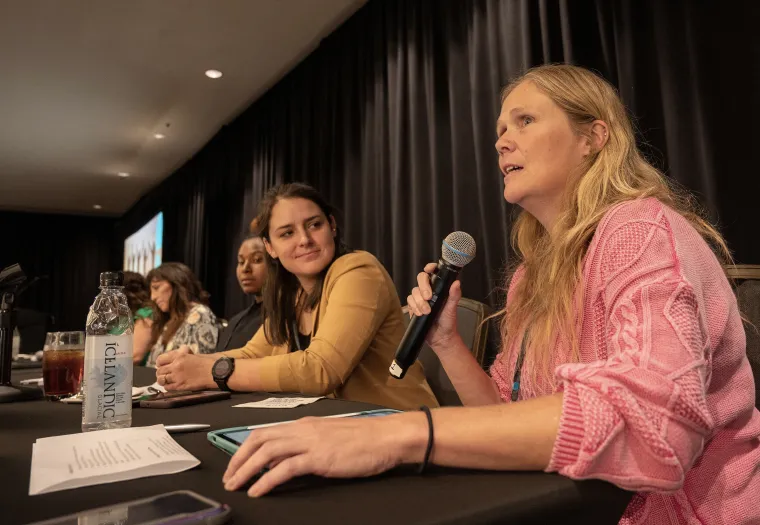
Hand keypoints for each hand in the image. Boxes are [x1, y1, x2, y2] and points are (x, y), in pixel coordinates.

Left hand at [155, 346, 215, 390]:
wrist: (215, 371)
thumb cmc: (208, 362)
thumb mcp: (193, 354)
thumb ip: (182, 355)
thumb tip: (176, 356)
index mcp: (179, 356)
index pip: (160, 360)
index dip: (159, 363)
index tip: (161, 365)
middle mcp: (176, 366)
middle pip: (159, 371)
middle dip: (161, 373)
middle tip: (165, 374)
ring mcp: (177, 376)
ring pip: (161, 380)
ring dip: (163, 380)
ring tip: (167, 380)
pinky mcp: (181, 386)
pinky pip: (168, 387)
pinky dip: (168, 387)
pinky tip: (172, 385)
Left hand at [222, 413, 425, 496]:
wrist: (386, 437)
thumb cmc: (365, 439)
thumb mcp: (329, 437)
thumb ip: (306, 445)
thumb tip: (284, 459)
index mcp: (305, 424)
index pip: (265, 432)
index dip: (245, 448)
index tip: (235, 465)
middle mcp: (303, 429)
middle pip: (259, 439)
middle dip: (238, 459)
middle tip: (228, 478)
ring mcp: (310, 442)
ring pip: (267, 452)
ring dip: (246, 470)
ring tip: (236, 486)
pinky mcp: (319, 457)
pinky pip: (285, 468)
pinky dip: (267, 480)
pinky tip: (258, 491)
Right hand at [407, 262, 462, 350]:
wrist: (441, 338)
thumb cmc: (449, 323)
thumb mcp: (452, 308)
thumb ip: (454, 295)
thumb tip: (456, 283)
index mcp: (439, 289)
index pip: (432, 273)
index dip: (430, 268)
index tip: (429, 270)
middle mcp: (429, 292)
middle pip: (420, 280)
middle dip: (423, 288)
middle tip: (428, 298)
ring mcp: (420, 299)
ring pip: (413, 292)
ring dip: (419, 302)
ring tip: (426, 312)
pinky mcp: (414, 307)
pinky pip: (409, 302)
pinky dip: (413, 307)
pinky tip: (419, 314)